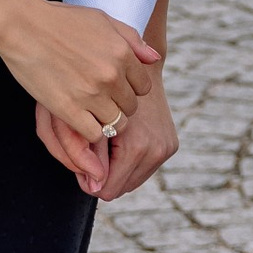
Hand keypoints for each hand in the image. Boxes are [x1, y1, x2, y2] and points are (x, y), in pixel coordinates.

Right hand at [0, 0, 158, 144]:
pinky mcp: (69, 109)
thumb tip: (154, 59)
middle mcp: (111, 75)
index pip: (143, 86)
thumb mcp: (102, 19)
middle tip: (100, 99)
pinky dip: (90, 131)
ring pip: (116, 124)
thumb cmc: (60, 20)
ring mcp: (90, 94)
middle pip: (131, 107)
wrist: (22, 26)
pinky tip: (79, 118)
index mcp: (122, 53)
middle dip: (119, 105)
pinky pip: (94, 134)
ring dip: (106, 120)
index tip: (114, 87)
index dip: (129, 88)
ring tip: (91, 110)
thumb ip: (132, 40)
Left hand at [34, 84, 177, 201]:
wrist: (138, 61)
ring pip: (133, 181)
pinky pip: (145, 169)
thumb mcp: (89, 122)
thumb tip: (93, 191)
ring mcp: (167, 148)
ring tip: (107, 143)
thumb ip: (87, 157)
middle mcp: (157, 150)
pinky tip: (120, 140)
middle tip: (92, 150)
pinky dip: (130, 160)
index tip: (81, 162)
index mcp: (137, 147)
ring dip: (118, 168)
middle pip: (122, 188)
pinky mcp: (171, 145)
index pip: (109, 189)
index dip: (91, 180)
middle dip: (105, 174)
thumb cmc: (101, 90)